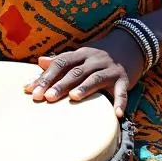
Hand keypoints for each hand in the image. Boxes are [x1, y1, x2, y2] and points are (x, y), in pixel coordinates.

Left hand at [26, 29, 144, 118]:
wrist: (131, 46)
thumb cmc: (97, 58)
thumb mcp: (80, 56)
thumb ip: (61, 61)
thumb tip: (39, 61)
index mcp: (80, 54)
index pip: (60, 63)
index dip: (45, 76)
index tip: (31, 90)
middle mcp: (94, 60)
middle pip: (75, 71)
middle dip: (60, 84)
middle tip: (47, 98)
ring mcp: (110, 69)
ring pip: (96, 78)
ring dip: (85, 88)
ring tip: (73, 98)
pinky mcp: (124, 79)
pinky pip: (122, 91)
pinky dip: (120, 102)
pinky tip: (116, 114)